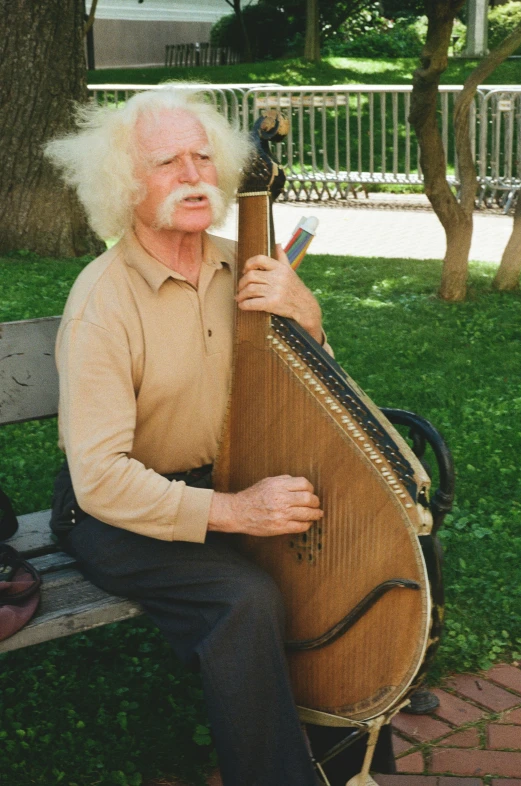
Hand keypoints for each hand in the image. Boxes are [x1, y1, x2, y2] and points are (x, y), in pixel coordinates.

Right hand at [208, 475, 323, 536]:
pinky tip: (307, 522)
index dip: (310, 488)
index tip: (310, 492)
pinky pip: (300, 526)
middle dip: (315, 502)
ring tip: (317, 514)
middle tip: (316, 504)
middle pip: (309, 499)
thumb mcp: (267, 482)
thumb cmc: (253, 496)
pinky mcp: (280, 527)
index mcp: (278, 485)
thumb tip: (301, 484)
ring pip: (307, 514)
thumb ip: (284, 481)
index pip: (304, 484)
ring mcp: (281, 514)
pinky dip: (307, 524)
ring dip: (315, 514)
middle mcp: (281, 499)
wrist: (238, 512)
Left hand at [236, 244, 322, 343]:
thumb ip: (282, 258)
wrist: (305, 307)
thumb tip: (278, 244)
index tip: (245, 271)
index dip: (248, 264)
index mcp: (280, 268)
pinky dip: (244, 305)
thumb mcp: (290, 271)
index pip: (259, 259)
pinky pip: (253, 303)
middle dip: (242, 282)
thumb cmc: (295, 288)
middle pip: (251, 275)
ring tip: (239, 298)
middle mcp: (277, 278)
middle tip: (240, 288)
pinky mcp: (272, 304)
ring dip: (241, 295)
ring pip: (250, 289)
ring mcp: (275, 291)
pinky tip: (243, 305)